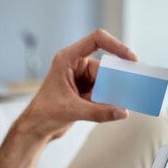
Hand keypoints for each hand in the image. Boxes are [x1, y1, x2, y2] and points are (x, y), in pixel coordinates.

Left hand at [17, 29, 137, 141]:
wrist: (36, 128)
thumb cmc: (45, 113)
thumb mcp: (73, 110)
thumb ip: (99, 112)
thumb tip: (123, 112)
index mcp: (68, 58)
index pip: (96, 40)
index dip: (116, 46)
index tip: (131, 59)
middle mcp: (76, 64)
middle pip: (104, 67)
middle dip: (115, 81)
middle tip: (127, 93)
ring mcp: (81, 78)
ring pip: (105, 82)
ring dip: (111, 94)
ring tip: (115, 107)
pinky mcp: (85, 91)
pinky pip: (103, 92)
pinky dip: (108, 101)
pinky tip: (109, 111)